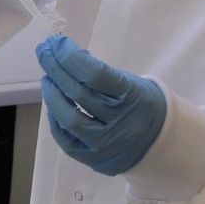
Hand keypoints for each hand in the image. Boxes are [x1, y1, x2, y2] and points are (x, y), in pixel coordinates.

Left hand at [36, 35, 165, 174]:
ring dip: (52, 96)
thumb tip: (63, 55)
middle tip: (44, 53)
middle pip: (79, 94)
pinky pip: (67, 141)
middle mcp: (121, 124)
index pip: (95, 74)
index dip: (70, 56)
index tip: (57, 42)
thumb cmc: (140, 103)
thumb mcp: (130, 82)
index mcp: (133, 97)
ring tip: (47, 79)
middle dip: (56, 69)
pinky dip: (56, 121)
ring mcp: (107, 146)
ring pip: (70, 120)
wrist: (160, 141)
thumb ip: (99, 73)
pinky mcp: (95, 161)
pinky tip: (53, 106)